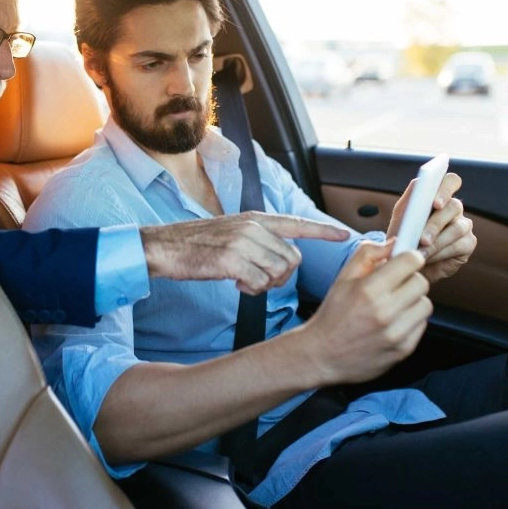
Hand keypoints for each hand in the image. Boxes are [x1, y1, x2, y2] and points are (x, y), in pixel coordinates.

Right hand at [139, 211, 349, 294]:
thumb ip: (256, 238)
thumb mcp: (230, 230)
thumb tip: (279, 256)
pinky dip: (251, 290)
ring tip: (245, 281)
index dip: (322, 230)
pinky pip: (260, 284)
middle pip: (291, 258)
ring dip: (266, 284)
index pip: (296, 222)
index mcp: (254, 218)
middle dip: (281, 276)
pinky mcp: (231, 261)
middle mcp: (252, 227)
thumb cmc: (195, 243)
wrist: (164, 246)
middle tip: (260, 279)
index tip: (344, 234)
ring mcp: (242, 243)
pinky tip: (237, 285)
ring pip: (278, 272)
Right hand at [292, 241, 431, 385]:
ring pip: (425, 305)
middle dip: (410, 279)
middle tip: (397, 285)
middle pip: (421, 282)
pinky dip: (411, 321)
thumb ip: (367, 254)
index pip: (411, 261)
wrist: (322, 355)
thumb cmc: (332, 315)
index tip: (405, 261)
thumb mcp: (342, 278)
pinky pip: (422, 325)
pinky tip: (394, 323)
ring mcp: (396, 333)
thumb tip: (393, 244)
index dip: (409, 258)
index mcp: (368, 290)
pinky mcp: (403, 350)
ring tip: (395, 306)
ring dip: (413, 302)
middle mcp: (384, 312)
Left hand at [388, 172, 476, 282]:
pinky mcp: (468, 243)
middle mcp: (454, 207)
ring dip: (437, 242)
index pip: (451, 181)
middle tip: (422, 239)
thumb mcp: (401, 217)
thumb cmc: (403, 236)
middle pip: (454, 206)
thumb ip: (410, 201)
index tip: (435, 203)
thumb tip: (419, 191)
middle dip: (436, 223)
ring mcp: (463, 224)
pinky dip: (440, 253)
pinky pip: (460, 245)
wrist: (407, 262)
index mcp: (438, 195)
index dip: (446, 190)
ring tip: (420, 253)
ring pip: (458, 228)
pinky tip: (428, 258)